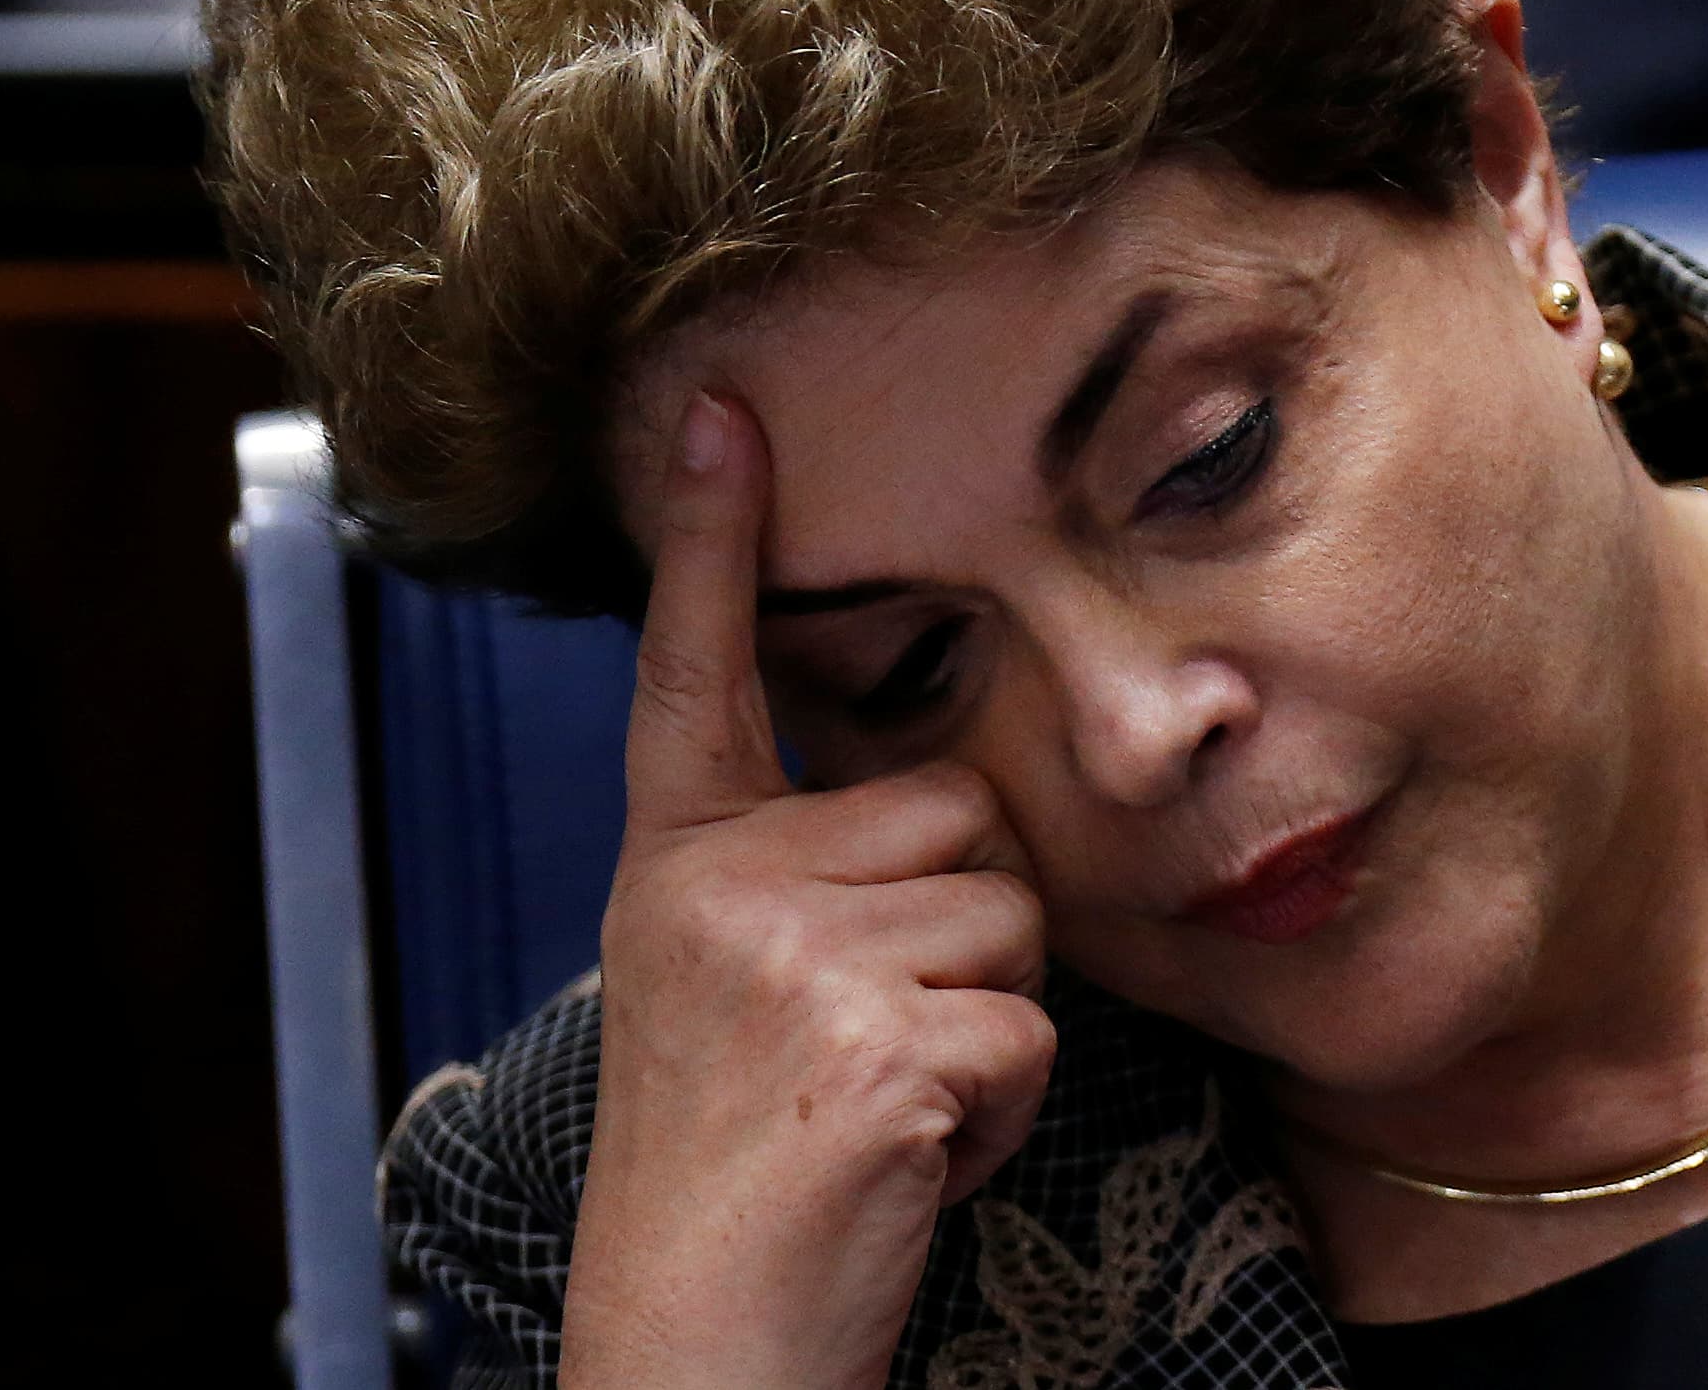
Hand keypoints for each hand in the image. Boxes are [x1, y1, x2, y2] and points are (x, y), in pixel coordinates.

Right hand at [558, 392, 1055, 1389]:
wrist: (698, 1330)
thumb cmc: (741, 1163)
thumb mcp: (730, 979)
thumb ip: (801, 872)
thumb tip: (939, 812)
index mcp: (679, 858)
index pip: (696, 671)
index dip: (716, 536)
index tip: (723, 410)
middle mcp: (716, 881)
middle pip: (956, 813)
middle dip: (964, 930)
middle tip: (872, 1040)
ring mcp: (787, 952)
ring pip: (1012, 914)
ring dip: (991, 1024)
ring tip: (889, 1098)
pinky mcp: (872, 1035)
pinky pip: (1027, 1021)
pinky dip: (1004, 1107)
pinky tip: (912, 1152)